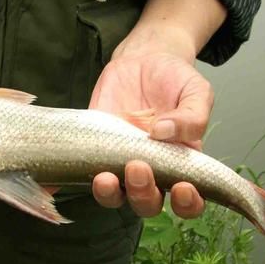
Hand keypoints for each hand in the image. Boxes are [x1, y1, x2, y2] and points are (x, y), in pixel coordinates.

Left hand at [88, 0, 225, 218]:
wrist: (144, 60)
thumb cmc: (175, 81)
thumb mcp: (195, 92)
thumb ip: (192, 116)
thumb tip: (164, 133)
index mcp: (181, 164)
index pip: (188, 201)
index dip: (187, 204)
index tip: (183, 188)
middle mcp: (151, 171)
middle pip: (147, 203)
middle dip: (143, 194)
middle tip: (138, 167)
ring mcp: (120, 162)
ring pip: (115, 195)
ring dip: (109, 193)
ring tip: (105, 177)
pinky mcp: (94, 149)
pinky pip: (83, 171)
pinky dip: (74, 177)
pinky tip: (68, 174)